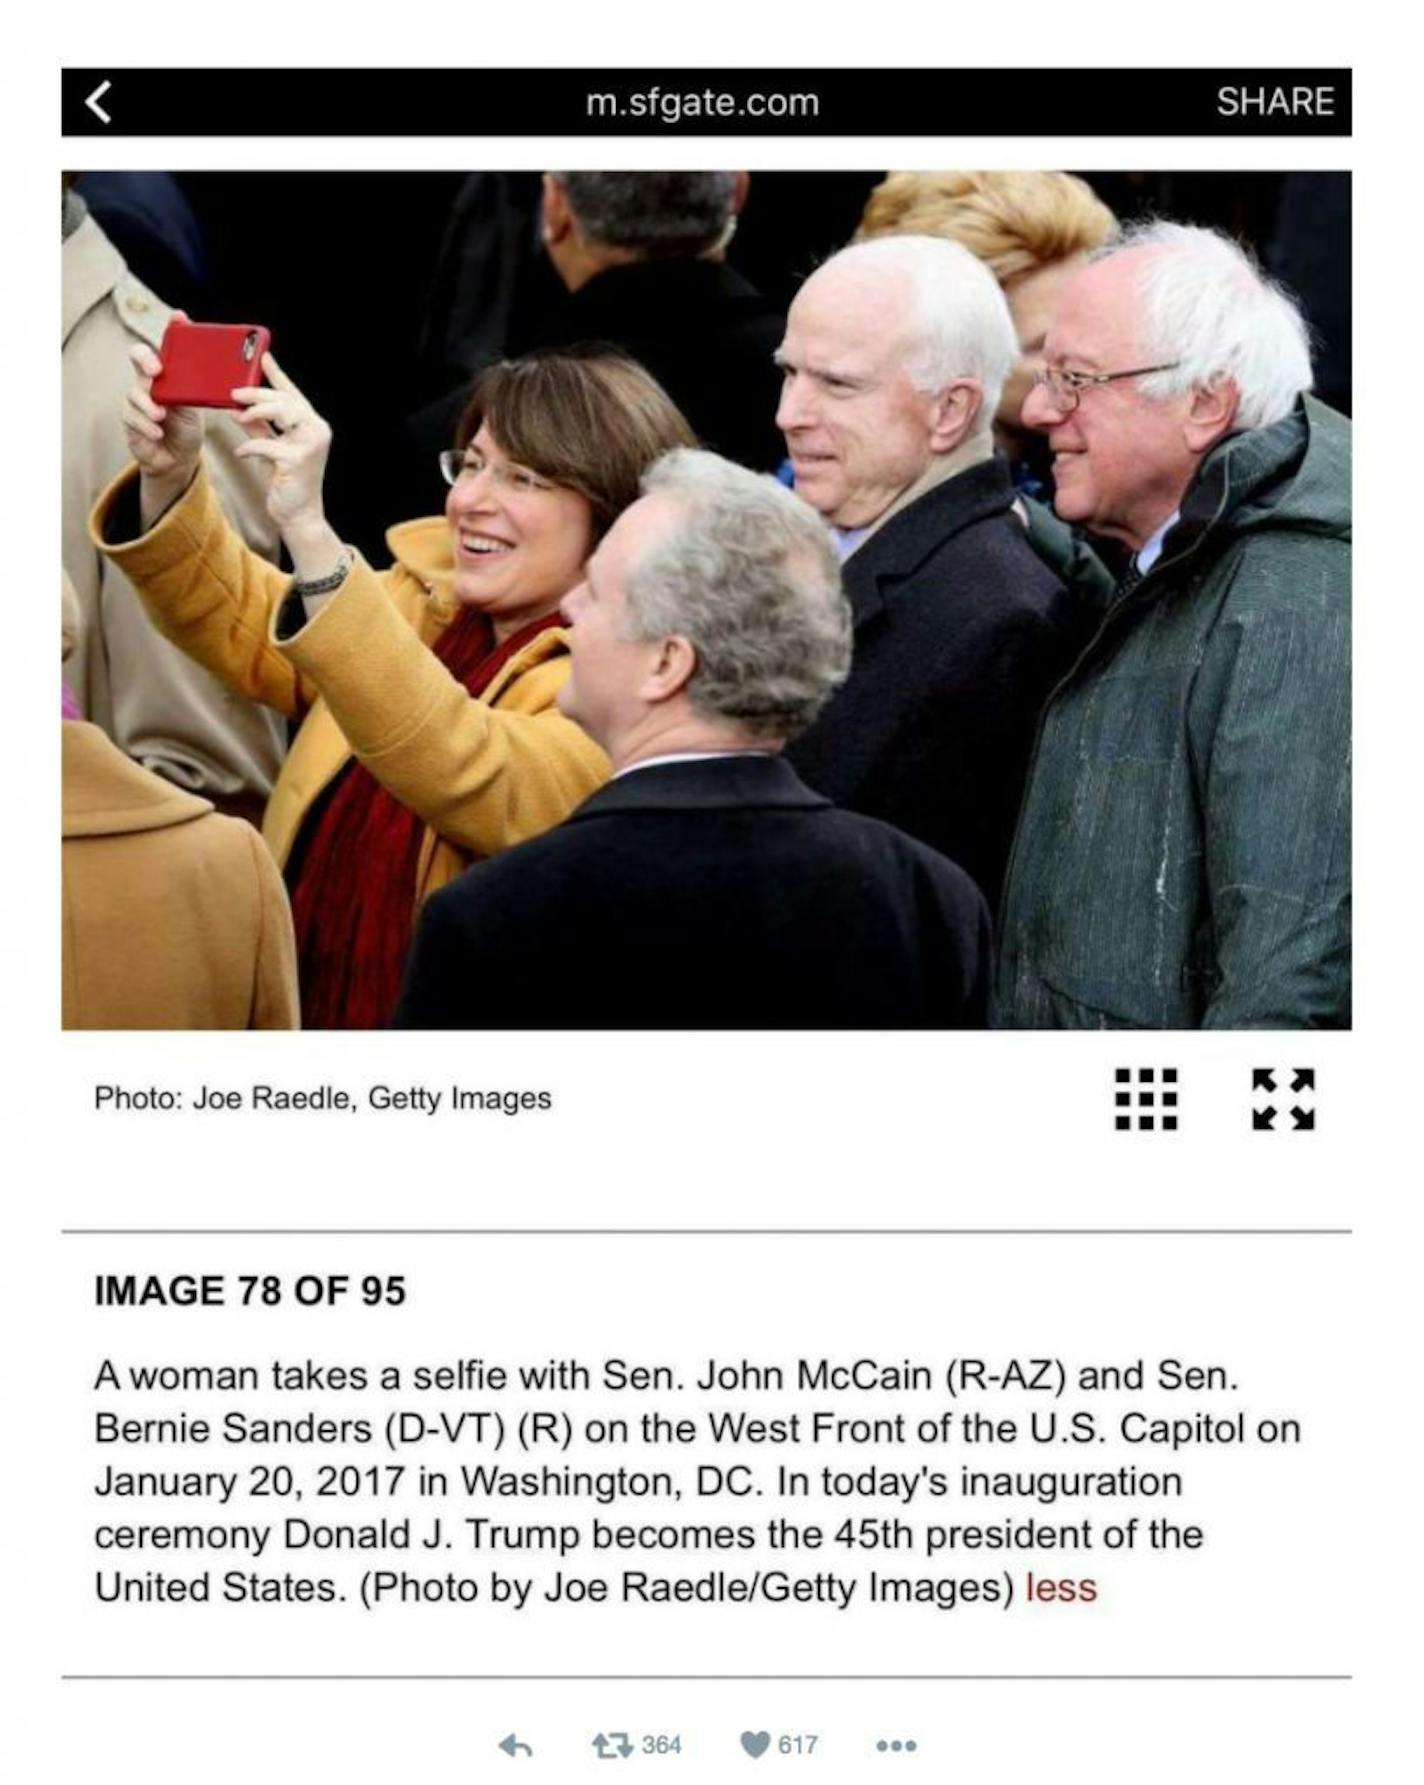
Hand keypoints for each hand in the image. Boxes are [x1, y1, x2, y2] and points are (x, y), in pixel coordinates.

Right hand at [124, 331, 203, 519]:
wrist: (177, 459)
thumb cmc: (187, 428)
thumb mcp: (197, 407)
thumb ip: (201, 390)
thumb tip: (227, 377)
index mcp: (167, 373)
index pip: (165, 344)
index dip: (172, 329)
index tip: (180, 317)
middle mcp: (148, 380)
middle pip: (138, 356)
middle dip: (146, 360)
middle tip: (157, 370)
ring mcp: (136, 399)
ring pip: (135, 392)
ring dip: (148, 404)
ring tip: (161, 415)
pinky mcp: (129, 419)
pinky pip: (132, 416)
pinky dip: (146, 425)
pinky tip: (157, 432)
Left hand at [231, 353, 333, 539]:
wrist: (298, 515)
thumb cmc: (286, 482)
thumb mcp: (270, 448)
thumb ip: (259, 427)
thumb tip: (238, 407)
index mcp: (311, 425)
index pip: (293, 393)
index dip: (277, 374)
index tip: (263, 356)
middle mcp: (316, 430)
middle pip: (286, 400)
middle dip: (258, 393)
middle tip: (234, 392)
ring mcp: (310, 445)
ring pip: (283, 413)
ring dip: (257, 411)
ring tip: (237, 414)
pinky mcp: (297, 460)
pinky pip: (268, 444)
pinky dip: (251, 446)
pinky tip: (241, 452)